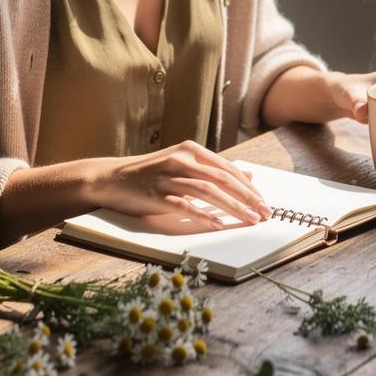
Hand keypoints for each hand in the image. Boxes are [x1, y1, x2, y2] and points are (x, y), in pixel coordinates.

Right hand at [96, 141, 273, 229]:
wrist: (111, 178)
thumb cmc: (151, 174)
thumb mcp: (183, 164)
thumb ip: (213, 169)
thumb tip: (248, 175)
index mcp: (191, 150)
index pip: (227, 169)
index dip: (248, 187)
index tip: (263, 202)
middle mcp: (181, 160)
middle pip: (222, 179)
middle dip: (247, 198)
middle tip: (264, 214)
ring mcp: (168, 177)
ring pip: (207, 191)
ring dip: (232, 208)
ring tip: (249, 220)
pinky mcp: (156, 195)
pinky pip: (183, 206)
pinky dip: (203, 216)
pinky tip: (218, 225)